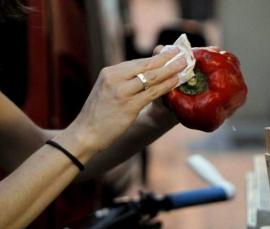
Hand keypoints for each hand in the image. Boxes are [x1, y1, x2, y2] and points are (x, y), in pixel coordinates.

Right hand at [69, 47, 186, 151]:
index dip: (156, 58)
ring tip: (184, 64)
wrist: (85, 134)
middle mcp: (115, 78)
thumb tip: (145, 76)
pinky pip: (152, 93)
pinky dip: (166, 85)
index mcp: (109, 72)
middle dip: (166, 58)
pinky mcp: (129, 106)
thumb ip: (122, 81)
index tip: (169, 52)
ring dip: (170, 69)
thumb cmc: (98, 114)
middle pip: (146, 65)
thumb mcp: (106, 90)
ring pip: (152, 77)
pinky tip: (176, 81)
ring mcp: (122, 92)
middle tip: (181, 53)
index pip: (137, 62)